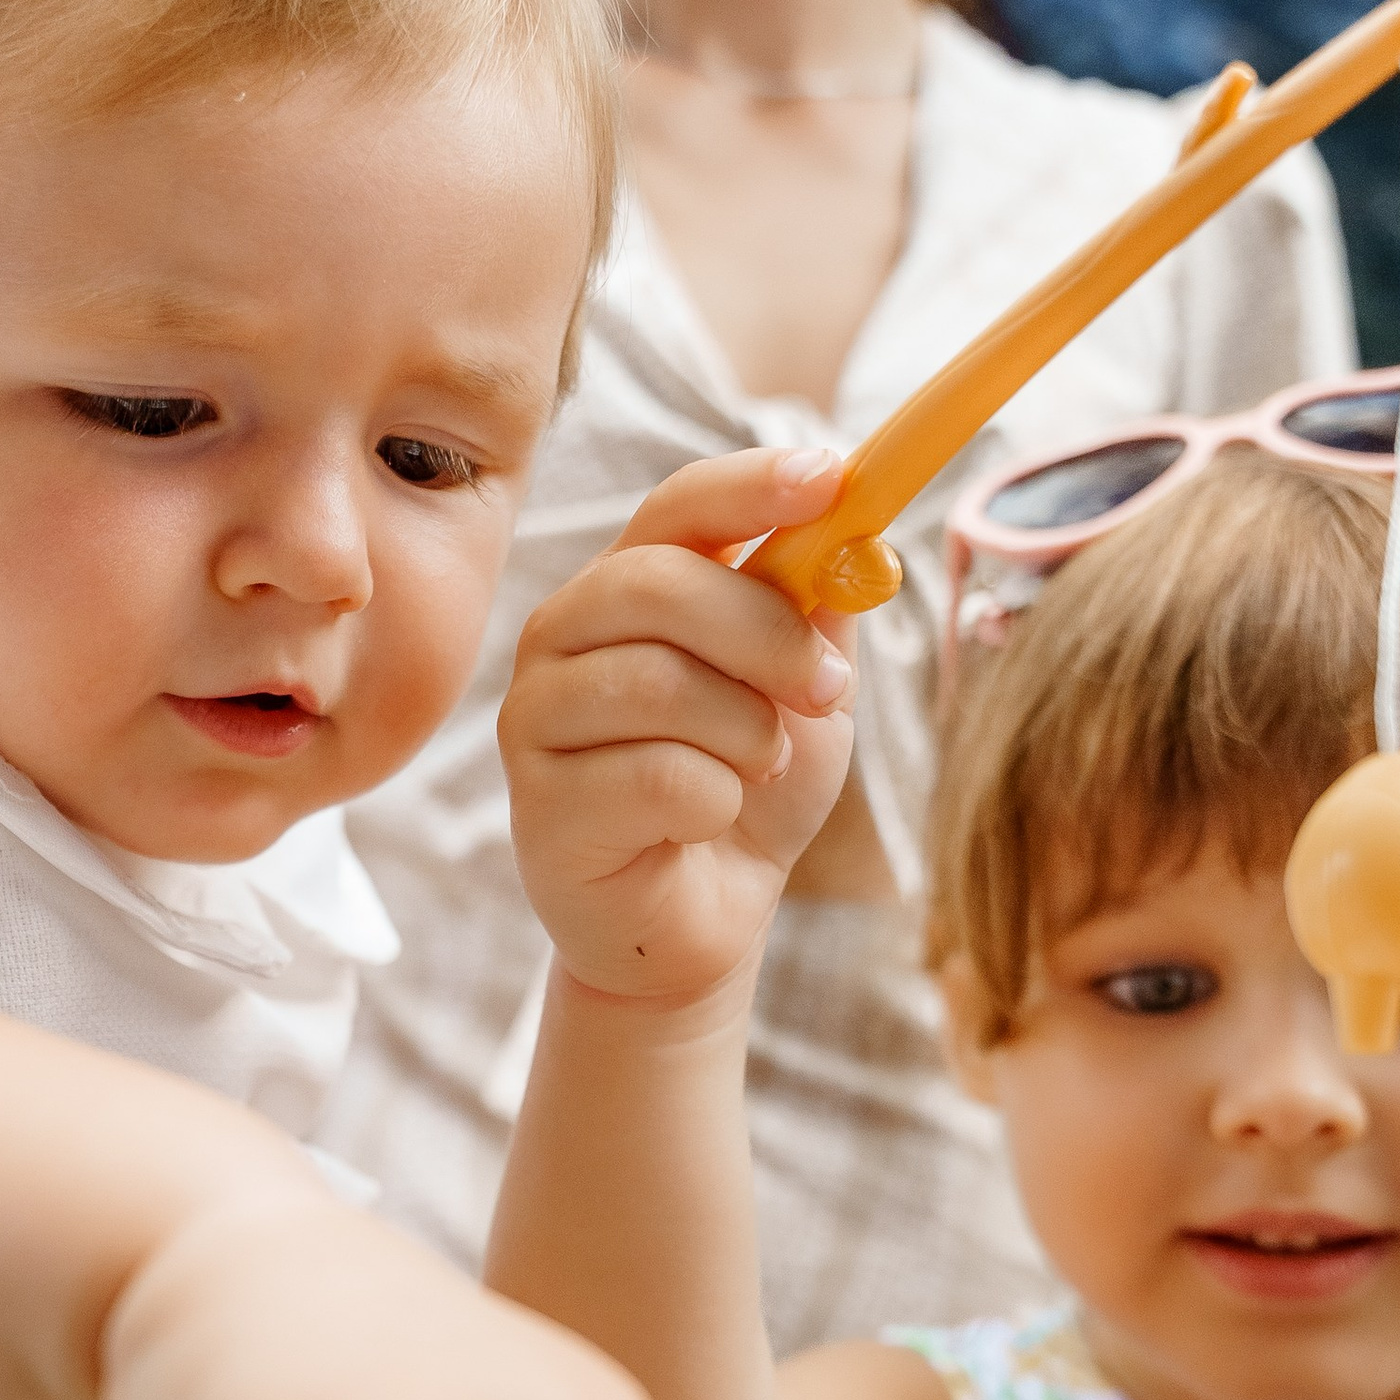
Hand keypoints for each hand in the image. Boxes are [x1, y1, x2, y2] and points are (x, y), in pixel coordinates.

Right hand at [501, 445, 855, 1006]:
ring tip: (758, 768)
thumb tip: (863, 539)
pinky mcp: (539, 804)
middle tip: (828, 691)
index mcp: (629, 586)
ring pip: (660, 684)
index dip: (752, 486)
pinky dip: (715, 801)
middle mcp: (564, 635)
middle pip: (660, 584)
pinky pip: (656, 778)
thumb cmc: (744, 790)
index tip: (832, 478)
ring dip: (747, 734)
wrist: (703, 921)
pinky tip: (702, 822)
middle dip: (768, 636)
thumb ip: (823, 613)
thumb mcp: (805, 694)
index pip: (676, 506)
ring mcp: (536, 717)